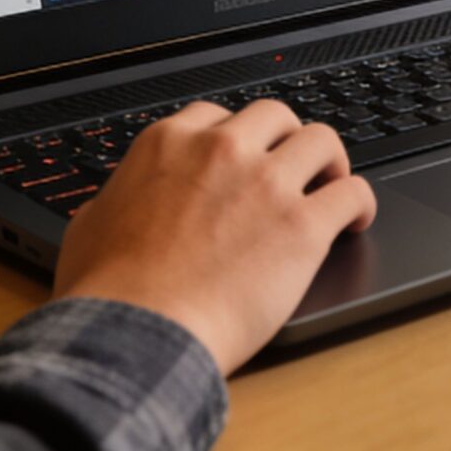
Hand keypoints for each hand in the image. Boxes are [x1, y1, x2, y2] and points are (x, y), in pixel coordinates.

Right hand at [51, 100, 374, 373]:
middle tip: (291, 168)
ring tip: (330, 185)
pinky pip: (353, 192)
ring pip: (321, 140)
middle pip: (276, 116)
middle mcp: (222, 151)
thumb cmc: (108, 292)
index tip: (245, 157)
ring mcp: (266, 184)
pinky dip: (359, 203)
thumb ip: (116, 199)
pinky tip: (355, 220)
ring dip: (329, 162)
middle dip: (286, 139)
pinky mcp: (303, 226)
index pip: (217, 116)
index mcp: (169, 144)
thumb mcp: (90, 225)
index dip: (237, 138)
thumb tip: (117, 203)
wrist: (137, 334)